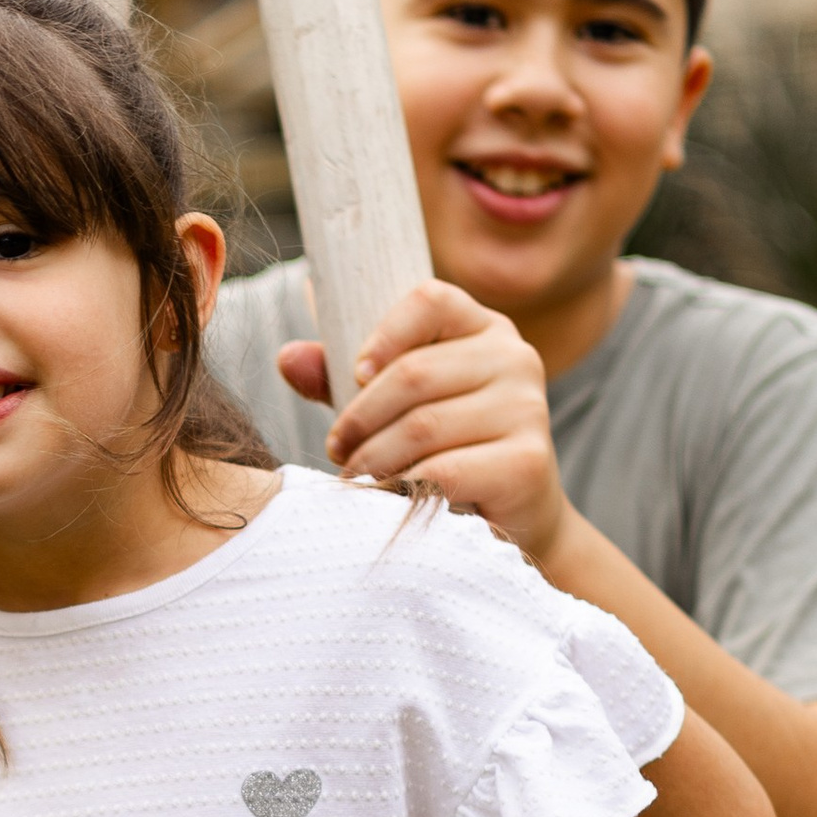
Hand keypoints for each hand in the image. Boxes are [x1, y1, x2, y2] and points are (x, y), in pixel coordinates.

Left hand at [276, 275, 568, 564]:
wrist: (514, 515)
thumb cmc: (445, 448)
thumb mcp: (392, 405)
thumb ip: (340, 378)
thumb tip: (288, 357)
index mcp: (484, 328)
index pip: (431, 300)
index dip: (384, 334)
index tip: (354, 374)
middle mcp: (515, 357)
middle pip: (415, 373)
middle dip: (360, 417)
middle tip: (337, 449)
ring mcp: (528, 408)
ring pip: (424, 426)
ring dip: (374, 458)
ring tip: (355, 475)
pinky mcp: (527, 461)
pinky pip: (445, 470)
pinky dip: (404, 485)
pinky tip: (388, 495)